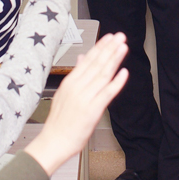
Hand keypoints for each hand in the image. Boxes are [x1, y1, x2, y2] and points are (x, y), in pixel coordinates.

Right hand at [24, 33, 128, 175]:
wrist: (54, 142)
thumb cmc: (60, 120)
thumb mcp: (64, 93)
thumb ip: (76, 74)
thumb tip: (83, 57)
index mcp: (70, 82)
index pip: (88, 60)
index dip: (100, 47)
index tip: (110, 37)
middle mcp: (77, 88)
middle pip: (97, 64)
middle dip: (110, 49)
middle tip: (120, 37)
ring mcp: (85, 98)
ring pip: (103, 75)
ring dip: (114, 60)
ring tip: (123, 48)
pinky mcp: (92, 110)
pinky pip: (107, 93)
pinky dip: (116, 82)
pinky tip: (124, 73)